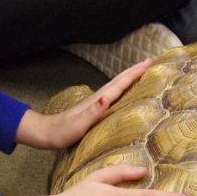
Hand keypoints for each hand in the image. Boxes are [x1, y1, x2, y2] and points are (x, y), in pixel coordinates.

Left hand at [16, 59, 151, 149]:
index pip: (119, 84)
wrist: (46, 133)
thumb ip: (92, 112)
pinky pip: (113, 94)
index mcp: (98, 101)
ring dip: (129, 77)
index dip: (134, 74)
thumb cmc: (62, 132)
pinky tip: (123, 91)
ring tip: (142, 72)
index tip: (149, 63)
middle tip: (150, 62)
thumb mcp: (78, 124)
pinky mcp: (93, 108)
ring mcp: (95, 102)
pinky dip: (122, 88)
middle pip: (119, 80)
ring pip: (116, 85)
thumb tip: (106, 98)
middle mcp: (98, 98)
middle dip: (135, 71)